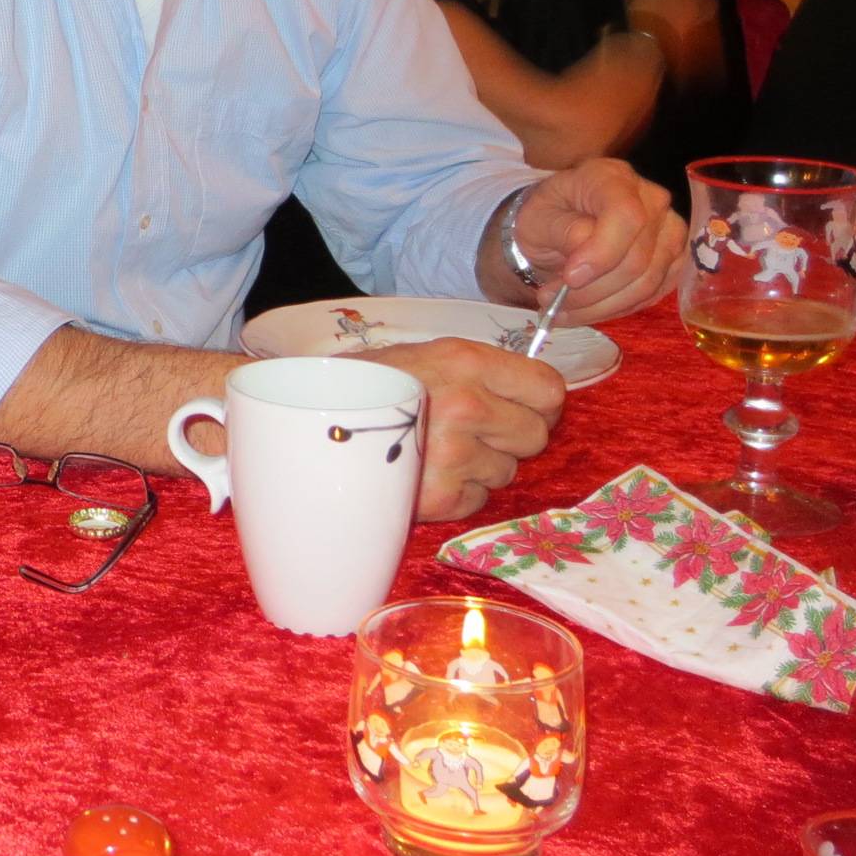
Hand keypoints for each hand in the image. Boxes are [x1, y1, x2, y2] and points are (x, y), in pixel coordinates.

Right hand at [370, 337, 565, 521]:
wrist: (308, 420)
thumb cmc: (370, 384)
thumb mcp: (427, 355)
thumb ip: (482, 372)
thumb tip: (537, 394)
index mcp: (465, 362)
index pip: (548, 390)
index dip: (539, 404)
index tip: (522, 409)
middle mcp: (466, 406)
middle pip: (535, 436)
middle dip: (510, 438)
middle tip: (473, 433)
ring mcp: (453, 455)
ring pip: (506, 472)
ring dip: (480, 467)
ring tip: (436, 452)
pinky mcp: (438, 498)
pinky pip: (477, 500)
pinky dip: (457, 493)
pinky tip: (423, 475)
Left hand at [505, 158, 684, 320]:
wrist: (562, 223)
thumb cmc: (549, 215)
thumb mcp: (537, 218)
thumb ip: (562, 231)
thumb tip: (585, 257)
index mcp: (614, 178)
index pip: (626, 216)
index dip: (602, 253)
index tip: (570, 279)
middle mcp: (651, 200)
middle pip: (637, 258)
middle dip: (592, 290)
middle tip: (551, 301)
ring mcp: (669, 230)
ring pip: (646, 283)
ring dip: (601, 306)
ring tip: (562, 311)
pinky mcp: (673, 259)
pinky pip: (652, 294)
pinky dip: (617, 309)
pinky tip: (587, 310)